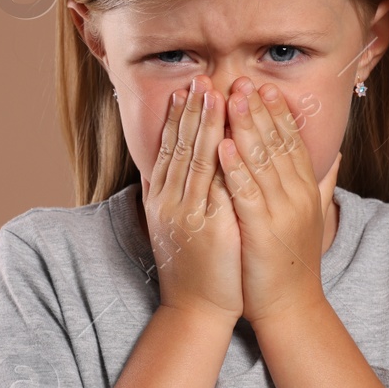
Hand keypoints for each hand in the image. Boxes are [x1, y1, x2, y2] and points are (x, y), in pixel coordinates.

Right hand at [142, 76, 241, 324]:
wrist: (194, 309)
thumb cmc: (192, 268)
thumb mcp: (176, 226)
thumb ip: (171, 196)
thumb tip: (163, 170)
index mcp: (163, 198)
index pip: (170, 148)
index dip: (179, 117)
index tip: (188, 88)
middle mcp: (169, 201)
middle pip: (180, 146)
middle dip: (192, 110)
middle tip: (201, 78)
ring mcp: (185, 214)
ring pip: (194, 159)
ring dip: (204, 124)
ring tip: (213, 94)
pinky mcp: (205, 228)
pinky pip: (212, 188)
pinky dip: (218, 162)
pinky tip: (226, 138)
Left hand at [219, 79, 340, 326]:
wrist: (292, 307)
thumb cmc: (293, 263)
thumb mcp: (311, 217)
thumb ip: (324, 183)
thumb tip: (337, 155)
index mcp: (306, 191)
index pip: (293, 142)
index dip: (279, 113)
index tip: (266, 87)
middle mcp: (298, 196)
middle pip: (278, 144)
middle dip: (260, 110)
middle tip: (244, 80)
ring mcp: (282, 213)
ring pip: (263, 162)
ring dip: (246, 127)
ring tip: (231, 99)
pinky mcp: (263, 232)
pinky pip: (248, 193)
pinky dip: (236, 168)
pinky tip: (223, 146)